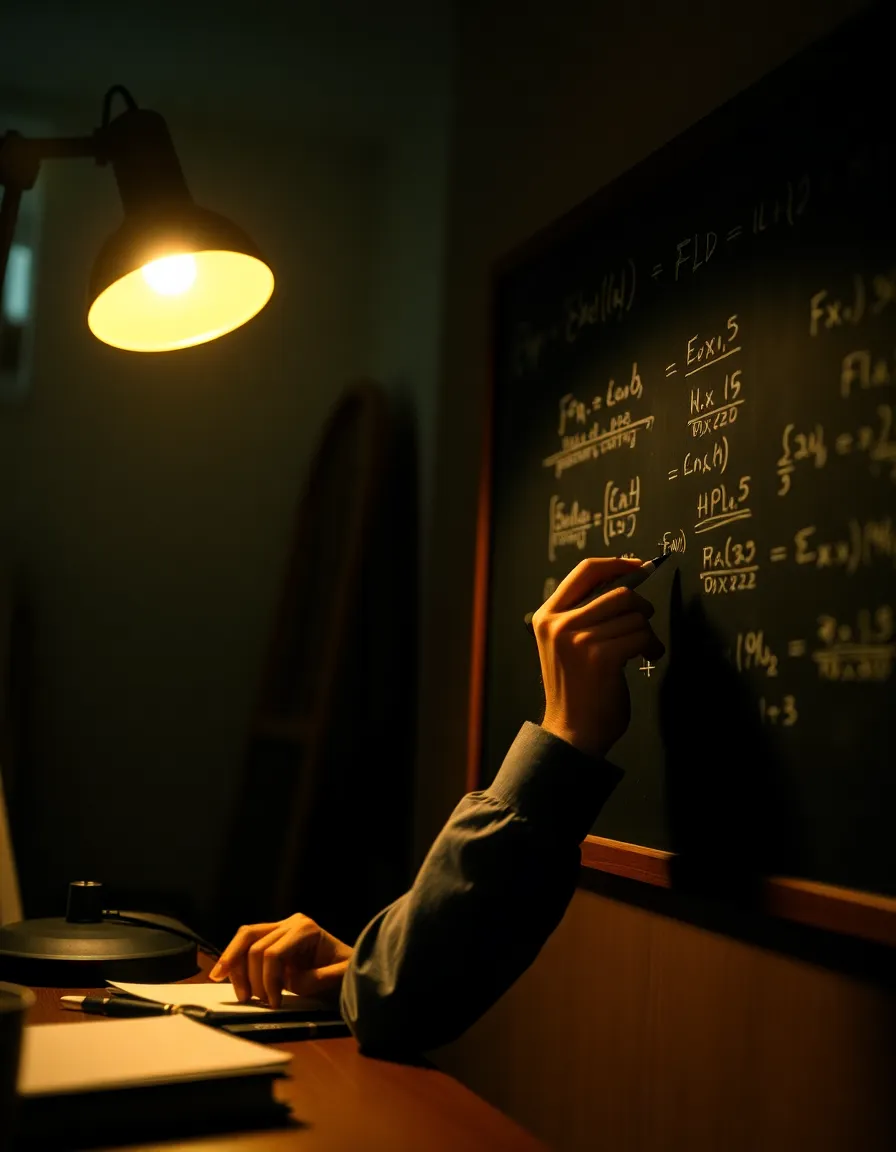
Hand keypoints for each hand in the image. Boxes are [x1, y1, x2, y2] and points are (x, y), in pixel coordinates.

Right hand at [208, 913, 353, 1007]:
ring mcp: (281, 926)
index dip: (267, 980)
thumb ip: (314, 980)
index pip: (273, 953)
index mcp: (306, 929)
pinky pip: (247, 944)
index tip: (273, 1005)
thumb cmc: (346, 971)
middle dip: (247, 974)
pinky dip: (235, 960)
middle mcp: (291, 922)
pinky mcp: (273, 936)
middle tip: (249, 1000)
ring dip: (234, 965)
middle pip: (254, 941)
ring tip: (238, 993)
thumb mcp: (338, 978)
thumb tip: (287, 982)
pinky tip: (224, 975)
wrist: (351, 965)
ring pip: (245, 937)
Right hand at [531, 556, 664, 758]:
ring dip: (648, 632)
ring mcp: (579, 640)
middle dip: (640, 607)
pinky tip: (648, 657)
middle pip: (618, 592)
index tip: (639, 566)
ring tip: (644, 648)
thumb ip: (585, 612)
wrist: (572, 731)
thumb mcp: (567, 643)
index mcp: (547, 616)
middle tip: (644, 622)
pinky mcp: (601, 657)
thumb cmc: (576, 688)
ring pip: (634, 615)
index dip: (617, 564)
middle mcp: (559, 624)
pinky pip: (641, 636)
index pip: (585, 571)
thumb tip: (626, 578)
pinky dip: (653, 646)